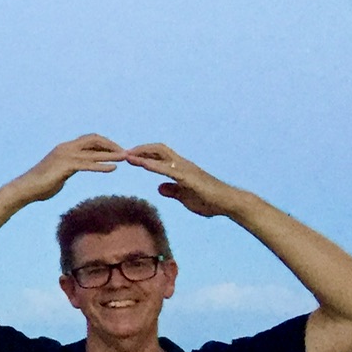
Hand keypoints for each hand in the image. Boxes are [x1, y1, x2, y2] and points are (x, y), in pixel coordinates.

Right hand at [10, 135, 123, 203]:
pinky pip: (88, 164)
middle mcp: (66, 148)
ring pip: (93, 152)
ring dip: (111, 154)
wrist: (26, 189)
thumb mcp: (58, 174)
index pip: (89, 140)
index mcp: (65, 148)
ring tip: (125, 157)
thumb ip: (68, 169)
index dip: (104, 143)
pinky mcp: (65, 166)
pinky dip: (102, 165)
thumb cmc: (40, 185)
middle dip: (111, 144)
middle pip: (94, 139)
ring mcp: (65, 155)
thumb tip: (73, 171)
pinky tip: (113, 168)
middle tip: (124, 152)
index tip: (116, 150)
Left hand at [124, 143, 244, 218]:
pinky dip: (153, 165)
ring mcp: (186, 169)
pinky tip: (141, 164)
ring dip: (142, 154)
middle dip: (140, 149)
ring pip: (161, 155)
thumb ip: (173, 191)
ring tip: (126, 155)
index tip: (128, 156)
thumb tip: (160, 188)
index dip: (144, 154)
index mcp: (181, 168)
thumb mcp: (185, 197)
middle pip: (158, 149)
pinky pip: (167, 168)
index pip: (160, 155)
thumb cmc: (210, 201)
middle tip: (122, 152)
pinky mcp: (188, 177)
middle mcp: (183, 164)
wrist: (228, 203)